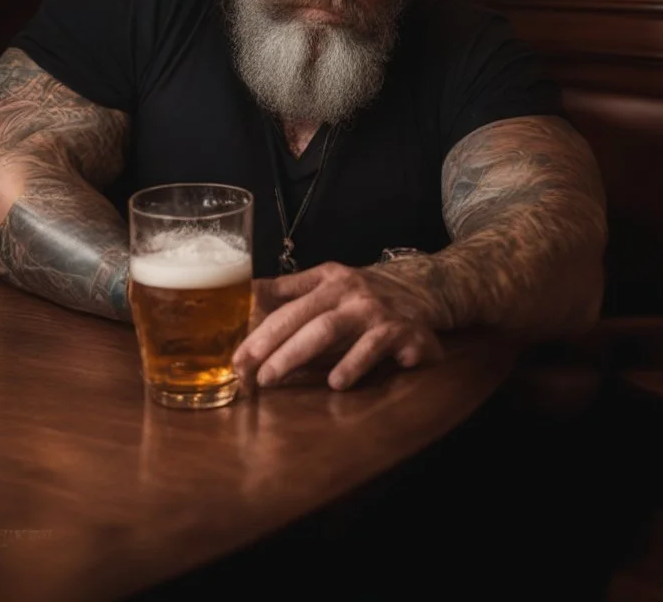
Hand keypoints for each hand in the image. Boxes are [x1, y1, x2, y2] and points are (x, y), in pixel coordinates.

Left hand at [232, 261, 443, 391]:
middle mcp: (352, 294)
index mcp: (330, 282)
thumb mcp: (330, 280)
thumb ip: (292, 289)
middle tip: (250, 376)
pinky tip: (337, 383)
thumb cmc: (366, 292)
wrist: (426, 288)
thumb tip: (248, 292)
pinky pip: (375, 348)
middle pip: (306, 320)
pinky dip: (355, 364)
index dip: (260, 335)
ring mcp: (377, 313)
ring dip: (302, 355)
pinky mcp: (403, 332)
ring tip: (276, 377)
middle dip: (274, 348)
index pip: (288, 309)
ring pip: (332, 331)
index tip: (237, 360)